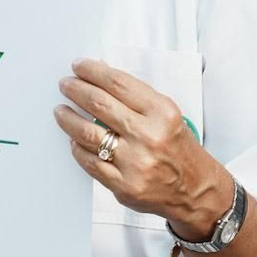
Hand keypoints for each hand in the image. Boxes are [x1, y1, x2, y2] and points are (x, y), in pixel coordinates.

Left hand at [55, 58, 229, 237]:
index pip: (120, 84)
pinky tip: (73, 140)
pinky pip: (89, 162)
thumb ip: (139, 101)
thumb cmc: (180, 150)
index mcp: (163, 113)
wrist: (195, 189)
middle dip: (76, 90)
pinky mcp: (122, 185)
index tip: (80, 66)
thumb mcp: (170, 117)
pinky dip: (77, 148)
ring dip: (68, 118)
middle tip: (66, 84)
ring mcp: (134, 162)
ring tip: (61, 110)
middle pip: (100, 104)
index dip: (94, 72)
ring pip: (87, 134)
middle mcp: (148, 135)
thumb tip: (103, 82)